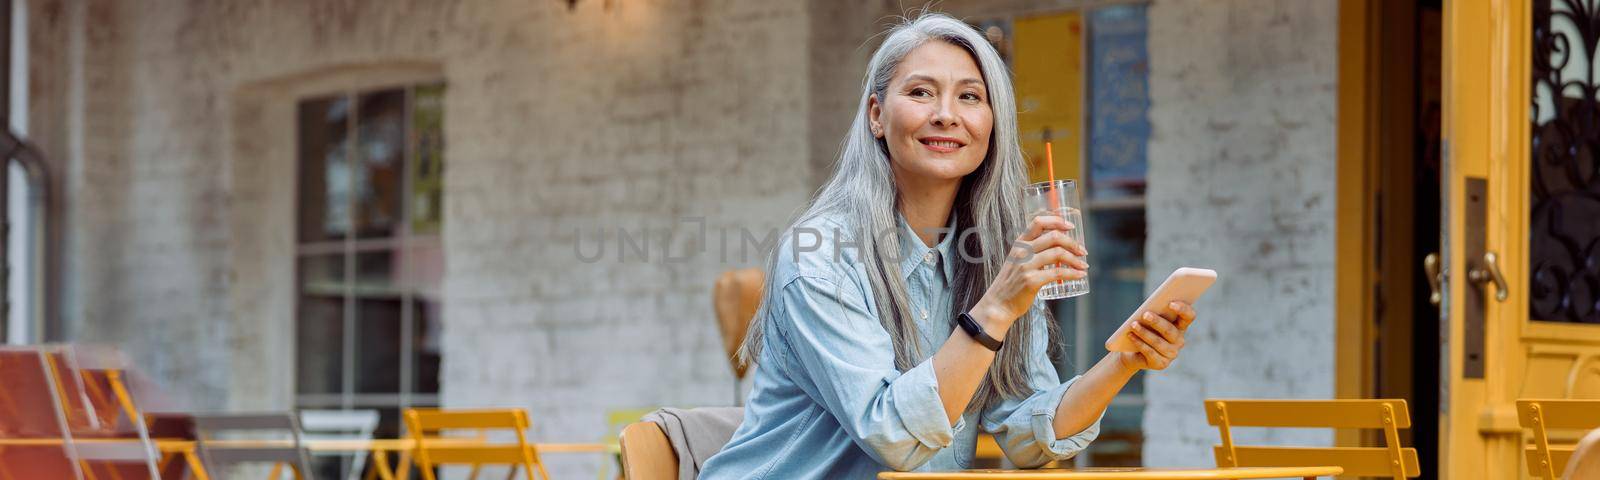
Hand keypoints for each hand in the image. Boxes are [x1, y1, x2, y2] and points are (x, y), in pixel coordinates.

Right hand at [969, 215, 1087, 335]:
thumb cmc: (1012, 283)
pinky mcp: (1031, 281)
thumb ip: (1032, 252)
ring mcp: (1026, 266)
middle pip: (1053, 237)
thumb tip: (1059, 248)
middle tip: (1083, 251)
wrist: (998, 304)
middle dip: (1073, 243)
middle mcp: (1022, 251)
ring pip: (1058, 254)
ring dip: (1076, 259)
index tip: (1071, 227)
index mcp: (1019, 243)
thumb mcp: (1017, 260)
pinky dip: (1073, 274)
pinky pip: (1058, 273)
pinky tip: (1080, 275)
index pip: (1038, 222)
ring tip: (1084, 265)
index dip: (1057, 221)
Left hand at [1116, 301, 1196, 370]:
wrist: (1132, 351)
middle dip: (1157, 322)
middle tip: (1145, 314)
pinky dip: (1139, 343)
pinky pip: (1150, 352)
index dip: (1183, 309)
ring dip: (1144, 332)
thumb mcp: (1149, 319)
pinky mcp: (1161, 364)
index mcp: (1181, 326)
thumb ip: (1154, 312)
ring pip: (1158, 342)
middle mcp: (1179, 341)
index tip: (1171, 303)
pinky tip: (1131, 335)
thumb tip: (1149, 309)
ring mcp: (1172, 354)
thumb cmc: (1144, 329)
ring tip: (1133, 325)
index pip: (1189, 317)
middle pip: (1170, 330)